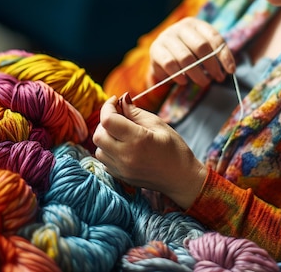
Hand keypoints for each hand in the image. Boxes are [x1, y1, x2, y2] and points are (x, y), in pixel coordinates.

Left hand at [93, 94, 206, 208]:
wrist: (182, 178)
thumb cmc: (175, 150)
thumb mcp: (159, 125)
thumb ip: (136, 112)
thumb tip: (122, 101)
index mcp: (137, 140)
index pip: (108, 120)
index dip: (108, 107)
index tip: (116, 101)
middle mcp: (126, 156)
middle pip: (98, 135)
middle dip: (105, 121)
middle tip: (119, 116)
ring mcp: (122, 169)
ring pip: (98, 149)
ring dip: (106, 137)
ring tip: (121, 133)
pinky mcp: (121, 177)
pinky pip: (104, 161)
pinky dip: (108, 150)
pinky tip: (122, 146)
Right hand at [148, 17, 235, 87]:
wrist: (161, 56)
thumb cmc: (187, 52)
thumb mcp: (202, 50)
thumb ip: (215, 56)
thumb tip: (230, 70)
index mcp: (196, 24)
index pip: (214, 38)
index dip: (224, 55)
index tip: (231, 71)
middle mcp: (180, 28)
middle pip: (201, 46)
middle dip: (212, 65)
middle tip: (218, 78)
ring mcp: (166, 37)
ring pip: (186, 58)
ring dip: (197, 74)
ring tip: (203, 82)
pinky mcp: (156, 50)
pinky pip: (170, 65)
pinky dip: (179, 76)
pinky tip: (184, 82)